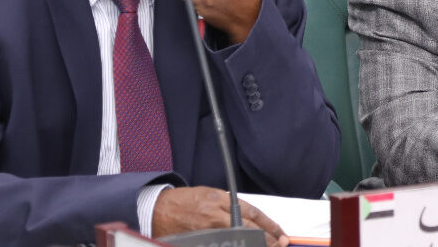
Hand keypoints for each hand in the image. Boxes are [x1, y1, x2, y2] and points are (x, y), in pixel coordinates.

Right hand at [151, 187, 286, 246]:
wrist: (156, 209)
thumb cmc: (184, 201)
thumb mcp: (210, 195)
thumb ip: (230, 206)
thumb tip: (252, 220)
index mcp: (220, 199)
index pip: (252, 213)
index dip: (269, 225)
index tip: (280, 233)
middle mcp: (215, 214)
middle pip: (248, 228)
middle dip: (268, 238)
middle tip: (280, 244)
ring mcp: (207, 230)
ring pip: (238, 239)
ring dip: (255, 245)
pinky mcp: (199, 240)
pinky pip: (222, 245)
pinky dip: (236, 246)